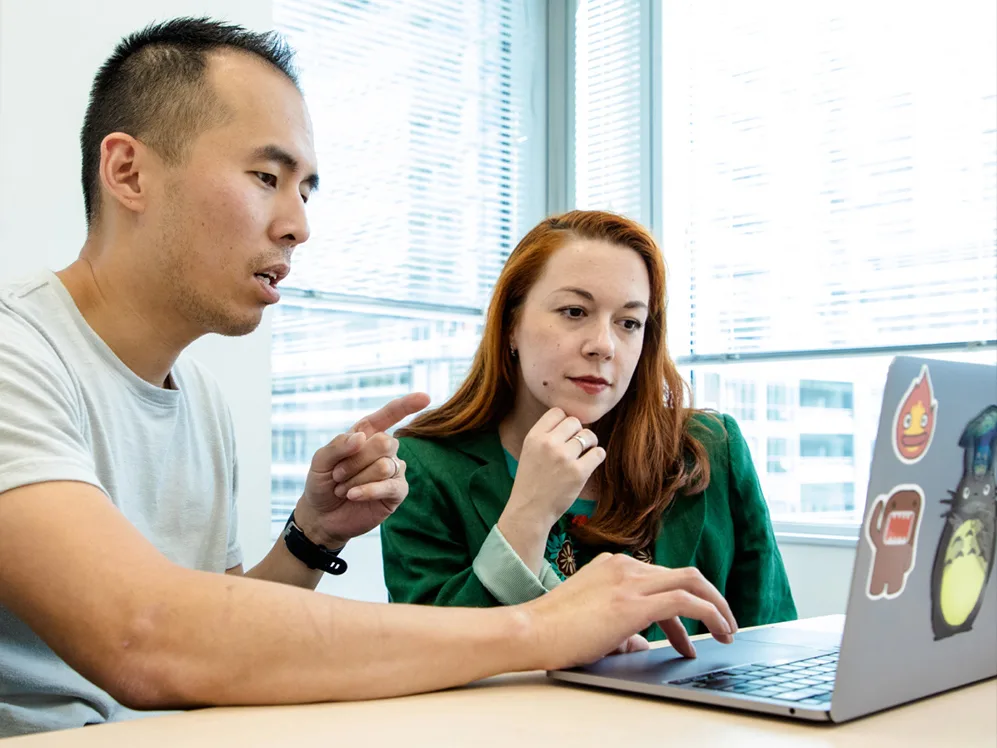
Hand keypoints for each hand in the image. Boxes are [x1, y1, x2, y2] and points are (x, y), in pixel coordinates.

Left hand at [295, 392, 429, 547]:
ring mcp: (393, 470)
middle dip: (355, 460)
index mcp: (367, 433)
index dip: (407, 405)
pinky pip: (389, 485)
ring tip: (343, 489)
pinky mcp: (396, 492)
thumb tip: (362, 438)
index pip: (390, 414)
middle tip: (338, 475)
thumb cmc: (322, 483)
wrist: (321, 515)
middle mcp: (384, 449)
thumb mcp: (320, 460)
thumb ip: (338, 445)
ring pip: (384, 466)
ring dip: (357, 478)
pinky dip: (367, 490)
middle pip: (384, 442)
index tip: (425, 397)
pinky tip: (353, 495)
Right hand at [503, 408, 605, 528]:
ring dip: (590, 443)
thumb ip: (545, 436)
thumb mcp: (529, 451)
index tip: (565, 434)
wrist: (530, 510)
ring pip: (588, 436)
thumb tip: (571, 422)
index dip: (564, 421)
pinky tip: (590, 463)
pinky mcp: (578, 472)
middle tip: (576, 446)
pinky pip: (598, 453)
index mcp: (534, 436)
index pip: (557, 412)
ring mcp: (564, 457)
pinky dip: (597, 456)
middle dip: (578, 432)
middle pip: (575, 422)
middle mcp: (549, 443)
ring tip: (584, 454)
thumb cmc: (531, 482)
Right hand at [523, 554, 737, 670]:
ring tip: (727, 631)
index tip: (689, 631)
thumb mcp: (594, 620)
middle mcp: (624, 566)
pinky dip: (709, 614)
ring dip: (717, 607)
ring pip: (691, 581)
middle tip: (724, 623)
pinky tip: (718, 631)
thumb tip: (642, 644)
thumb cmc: (554, 630)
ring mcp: (629, 581)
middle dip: (711, 598)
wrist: (531, 630)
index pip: (661, 578)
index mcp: (614, 566)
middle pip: (684, 573)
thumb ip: (622, 628)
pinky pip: (686, 601)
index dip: (684, 604)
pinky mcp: (633, 602)